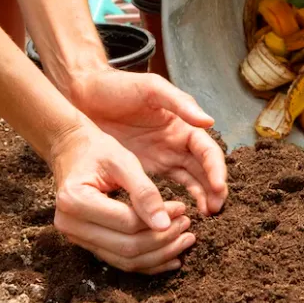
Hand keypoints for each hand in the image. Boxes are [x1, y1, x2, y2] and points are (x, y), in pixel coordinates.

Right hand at [50, 119, 196, 273]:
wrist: (71, 151)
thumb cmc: (97, 151)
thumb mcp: (122, 161)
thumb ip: (144, 191)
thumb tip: (165, 225)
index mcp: (75, 200)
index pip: (127, 222)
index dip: (160, 220)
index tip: (183, 208)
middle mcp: (70, 225)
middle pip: (126, 247)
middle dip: (163, 241)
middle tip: (188, 226)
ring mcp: (76, 237)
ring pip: (125, 260)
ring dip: (159, 255)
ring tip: (185, 241)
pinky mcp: (87, 243)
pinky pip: (120, 260)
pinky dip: (147, 262)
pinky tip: (171, 258)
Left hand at [69, 70, 227, 215]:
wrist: (84, 95)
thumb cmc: (118, 87)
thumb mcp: (151, 88)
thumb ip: (180, 103)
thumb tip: (209, 121)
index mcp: (183, 125)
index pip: (207, 151)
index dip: (216, 168)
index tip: (219, 187)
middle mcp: (178, 143)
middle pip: (204, 170)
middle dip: (214, 189)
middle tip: (216, 209)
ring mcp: (163, 157)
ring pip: (192, 181)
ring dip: (202, 197)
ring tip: (206, 215)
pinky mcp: (146, 169)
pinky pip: (169, 187)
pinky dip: (179, 200)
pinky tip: (182, 214)